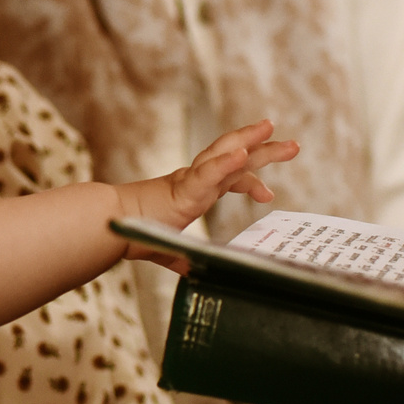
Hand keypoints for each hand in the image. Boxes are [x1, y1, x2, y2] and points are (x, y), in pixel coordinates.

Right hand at [118, 120, 300, 262]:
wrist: (110, 227)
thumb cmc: (132, 232)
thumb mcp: (168, 249)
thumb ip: (183, 259)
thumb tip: (196, 274)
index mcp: (192, 191)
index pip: (229, 179)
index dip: (251, 181)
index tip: (269, 194)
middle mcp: (195, 180)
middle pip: (236, 156)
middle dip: (265, 149)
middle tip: (294, 145)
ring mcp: (190, 181)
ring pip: (225, 153)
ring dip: (251, 141)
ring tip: (272, 130)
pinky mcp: (183, 189)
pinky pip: (209, 172)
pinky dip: (228, 163)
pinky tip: (245, 155)